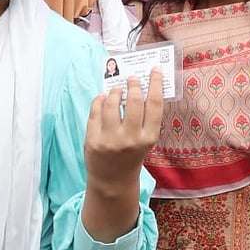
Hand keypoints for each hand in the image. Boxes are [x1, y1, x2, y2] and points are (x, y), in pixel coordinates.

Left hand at [85, 69, 164, 198]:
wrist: (113, 180)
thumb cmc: (132, 156)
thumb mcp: (145, 140)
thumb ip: (145, 118)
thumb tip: (141, 87)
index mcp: (149, 137)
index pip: (155, 104)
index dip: (156, 83)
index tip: (155, 70)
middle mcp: (131, 138)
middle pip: (134, 101)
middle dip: (133, 84)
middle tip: (132, 78)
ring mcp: (110, 139)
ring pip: (111, 103)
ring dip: (114, 91)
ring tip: (116, 89)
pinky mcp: (93, 140)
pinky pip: (95, 111)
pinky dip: (99, 100)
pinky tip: (102, 98)